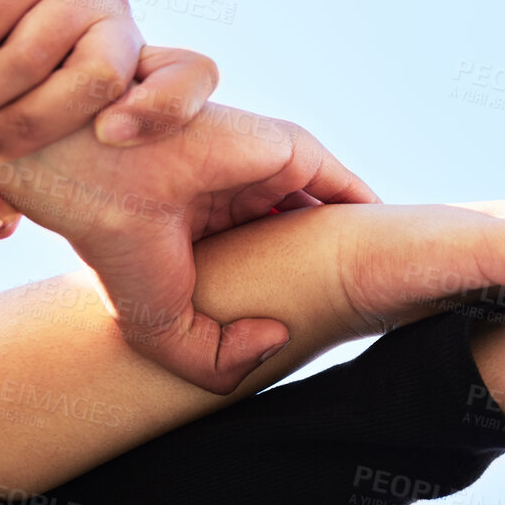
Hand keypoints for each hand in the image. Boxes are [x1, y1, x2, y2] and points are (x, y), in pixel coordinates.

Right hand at [0, 101, 377, 392]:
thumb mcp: (163, 326)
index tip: (316, 328)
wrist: (106, 170)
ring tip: (390, 288)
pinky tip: (399, 253)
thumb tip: (280, 337)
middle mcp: (238, 197)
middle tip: (363, 312)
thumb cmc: (122, 245)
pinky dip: (371, 216)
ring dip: (354, 244)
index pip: (262, 261)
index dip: (289, 291)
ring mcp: (265, 171)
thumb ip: (214, 353)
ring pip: (327, 211)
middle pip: (301, 236)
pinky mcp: (293, 151)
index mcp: (204, 229)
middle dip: (330, 268)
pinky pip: (346, 187)